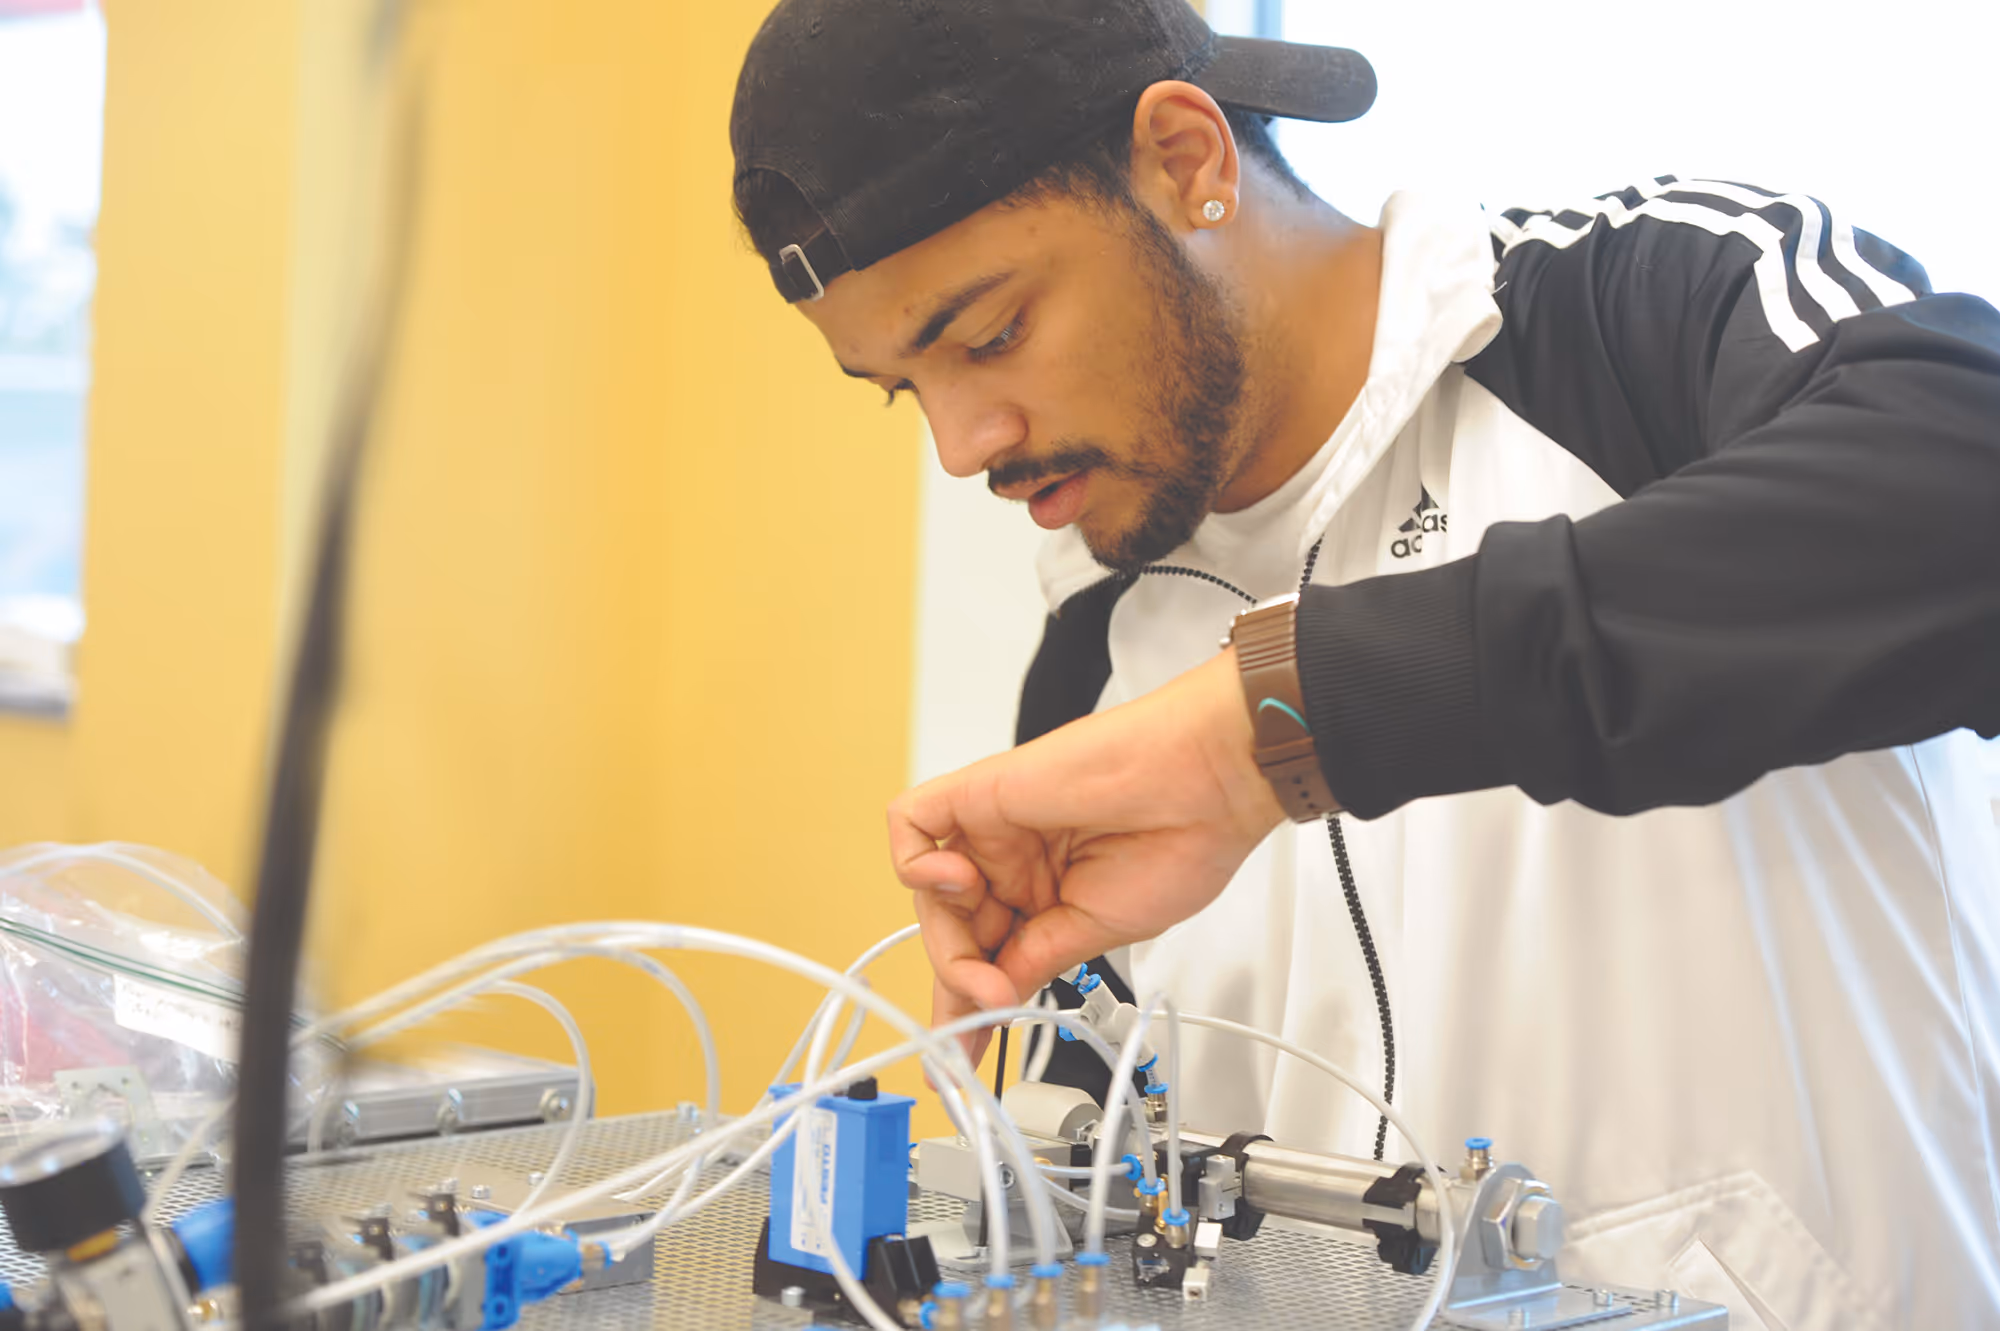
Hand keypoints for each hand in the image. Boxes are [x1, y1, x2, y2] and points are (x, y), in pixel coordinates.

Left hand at [887, 648, 1285, 1060]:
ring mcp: (994, 828)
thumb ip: (1035, 960)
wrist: (1208, 783)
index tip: (960, 1059)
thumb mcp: (1096, 930)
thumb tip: (990, 1004)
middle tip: (984, 1012)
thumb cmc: (1180, 843)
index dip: (967, 1005)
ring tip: (986, 968)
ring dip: (947, 940)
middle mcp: (1013, 862)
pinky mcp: (979, 790)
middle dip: (958, 981)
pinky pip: (911, 823)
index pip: (984, 956)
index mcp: (1045, 895)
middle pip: (951, 929)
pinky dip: (916, 862)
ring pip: (929, 892)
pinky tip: (960, 885)